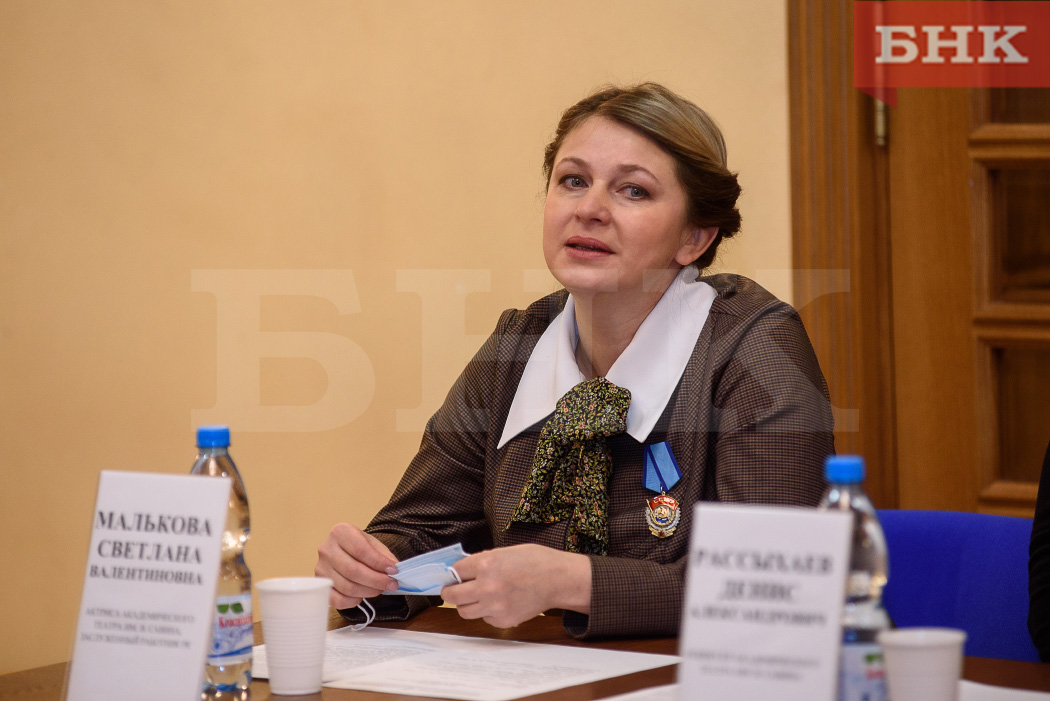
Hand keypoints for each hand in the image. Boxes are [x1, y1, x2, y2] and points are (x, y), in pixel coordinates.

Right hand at [315, 523, 399, 607]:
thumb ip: (383, 556)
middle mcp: (326, 549)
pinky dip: (353, 601)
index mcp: (340, 532)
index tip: (394, 570)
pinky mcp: (320, 586)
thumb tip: (393, 569)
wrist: (343, 551)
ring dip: (368, 591)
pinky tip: (362, 596)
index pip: (361, 550)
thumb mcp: (373, 544)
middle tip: (391, 584)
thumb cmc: (359, 547)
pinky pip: (337, 600)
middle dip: (376, 580)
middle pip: (353, 571)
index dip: (379, 563)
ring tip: (379, 589)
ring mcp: (320, 568)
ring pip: (347, 587)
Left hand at [439, 544, 591, 627]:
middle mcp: (488, 586)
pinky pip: (484, 618)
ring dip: (466, 604)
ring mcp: (495, 606)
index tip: (453, 575)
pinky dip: (486, 612)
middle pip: (453, 595)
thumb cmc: (536, 561)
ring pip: (464, 611)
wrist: (558, 580)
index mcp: (487, 564)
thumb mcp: (505, 552)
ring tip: (475, 597)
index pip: (456, 571)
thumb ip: (483, 561)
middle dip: (450, 592)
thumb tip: (464, 570)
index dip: (454, 573)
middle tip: (451, 590)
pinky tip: (498, 602)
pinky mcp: (503, 620)